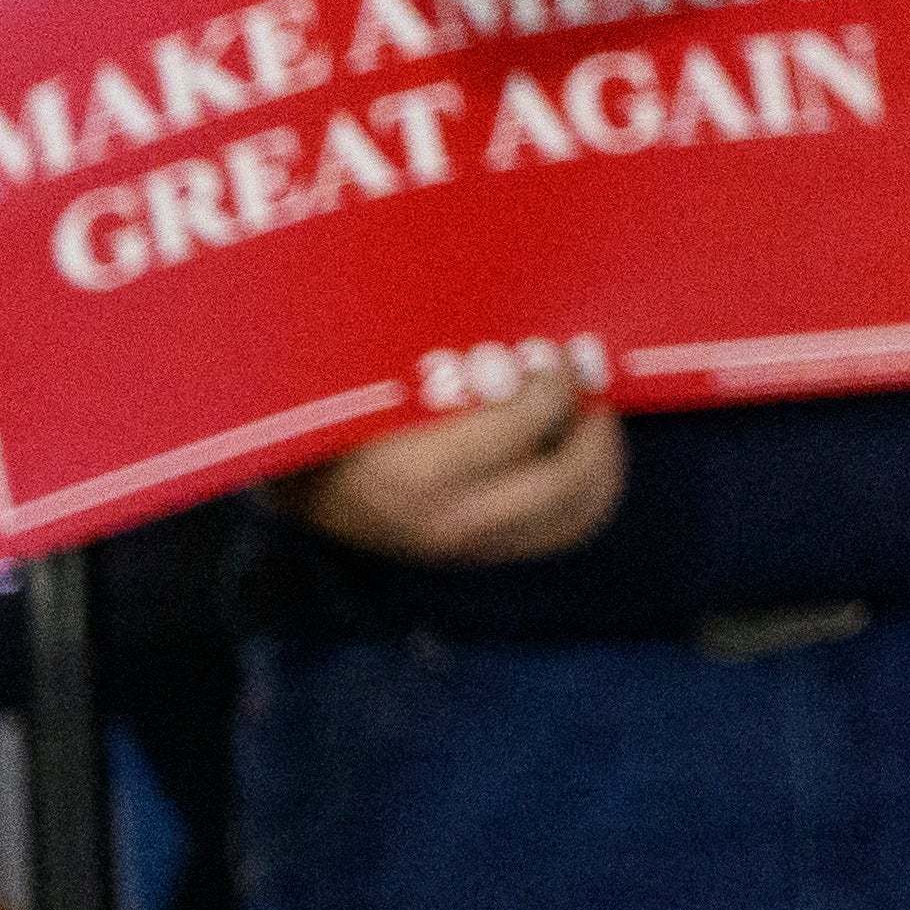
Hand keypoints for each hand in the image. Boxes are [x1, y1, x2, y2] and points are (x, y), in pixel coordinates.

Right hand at [295, 362, 624, 565]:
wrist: (307, 485)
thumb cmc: (349, 414)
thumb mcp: (382, 381)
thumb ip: (454, 370)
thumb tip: (524, 360)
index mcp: (417, 474)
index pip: (522, 427)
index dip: (554, 383)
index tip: (555, 355)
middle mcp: (450, 523)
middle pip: (565, 482)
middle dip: (592, 425)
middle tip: (589, 386)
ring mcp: (471, 548)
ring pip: (576, 515)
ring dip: (601, 459)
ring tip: (593, 416)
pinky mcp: (484, 555)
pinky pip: (560, 529)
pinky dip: (586, 487)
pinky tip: (579, 449)